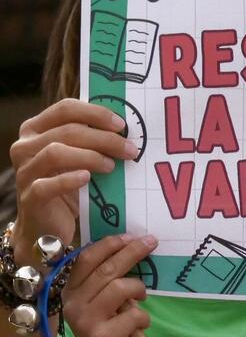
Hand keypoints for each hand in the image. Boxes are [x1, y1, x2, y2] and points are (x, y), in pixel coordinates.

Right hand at [9, 98, 138, 253]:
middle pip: (67, 131)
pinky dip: (69, 179)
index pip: (65, 109)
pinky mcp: (29, 196)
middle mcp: (25, 146)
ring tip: (112, 166)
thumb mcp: (77, 160)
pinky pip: (47, 184)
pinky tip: (87, 178)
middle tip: (129, 149)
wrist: (47, 227)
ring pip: (55, 152)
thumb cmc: (66, 188)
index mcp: (35, 130)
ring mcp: (25, 171)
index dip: (95, 113)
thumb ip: (90, 142)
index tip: (122, 125)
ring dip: (90, 156)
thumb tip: (125, 132)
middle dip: (103, 138)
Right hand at [61, 233, 157, 336]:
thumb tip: (131, 248)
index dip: (109, 244)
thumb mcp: (105, 303)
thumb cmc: (111, 332)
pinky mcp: (102, 336)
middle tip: (152, 242)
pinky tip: (140, 326)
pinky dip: (143, 318)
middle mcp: (73, 303)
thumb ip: (108, 282)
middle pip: (106, 269)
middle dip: (132, 252)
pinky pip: (134, 315)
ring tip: (142, 298)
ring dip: (139, 290)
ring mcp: (85, 320)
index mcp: (70, 291)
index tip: (131, 236)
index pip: (87, 259)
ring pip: (120, 288)